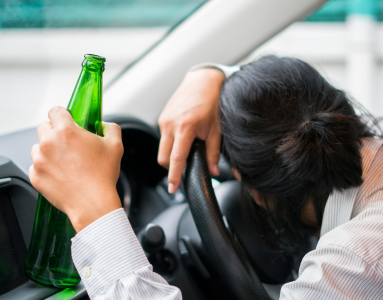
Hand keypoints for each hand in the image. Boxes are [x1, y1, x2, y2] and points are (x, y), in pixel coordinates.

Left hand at [29, 106, 123, 231]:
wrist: (93, 203)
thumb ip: (111, 128)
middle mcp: (48, 143)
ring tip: (65, 161)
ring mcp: (39, 160)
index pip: (55, 111)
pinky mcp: (36, 176)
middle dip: (55, 131)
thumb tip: (104, 125)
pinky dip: (46, 168)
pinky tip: (61, 174)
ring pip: (38, 147)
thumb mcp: (116, 145)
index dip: (63, 114)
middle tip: (69, 143)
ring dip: (49, 150)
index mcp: (66, 131)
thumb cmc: (103, 175)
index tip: (67, 120)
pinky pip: (36, 166)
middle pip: (44, 127)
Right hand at [158, 68, 224, 192]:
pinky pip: (163, 137)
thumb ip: (213, 153)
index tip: (172, 188)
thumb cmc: (212, 102)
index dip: (174, 176)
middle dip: (171, 167)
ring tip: (187, 148)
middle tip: (184, 167)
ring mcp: (164, 120)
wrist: (203, 80)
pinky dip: (171, 143)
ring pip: (162, 148)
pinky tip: (183, 137)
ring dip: (171, 154)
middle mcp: (170, 124)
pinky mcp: (162, 117)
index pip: (176, 159)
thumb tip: (214, 172)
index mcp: (185, 127)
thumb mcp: (216, 129)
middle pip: (163, 157)